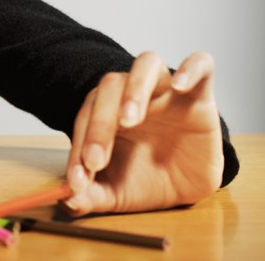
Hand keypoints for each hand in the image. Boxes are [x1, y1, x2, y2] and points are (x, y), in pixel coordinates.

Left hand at [62, 51, 223, 214]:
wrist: (190, 182)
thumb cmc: (148, 178)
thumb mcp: (118, 192)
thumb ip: (92, 194)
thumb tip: (65, 201)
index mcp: (106, 113)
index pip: (85, 117)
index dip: (78, 148)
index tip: (78, 180)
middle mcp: (131, 94)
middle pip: (109, 87)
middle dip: (98, 125)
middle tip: (96, 160)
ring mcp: (164, 90)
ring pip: (145, 64)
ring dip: (134, 89)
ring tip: (129, 119)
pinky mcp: (199, 94)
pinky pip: (200, 65)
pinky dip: (190, 69)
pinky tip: (180, 85)